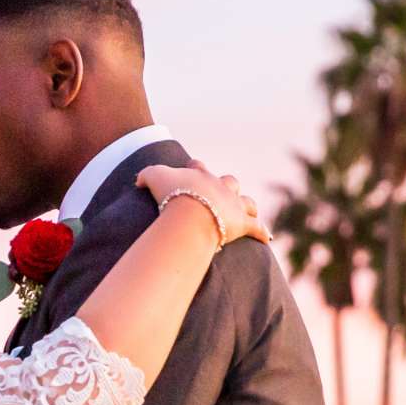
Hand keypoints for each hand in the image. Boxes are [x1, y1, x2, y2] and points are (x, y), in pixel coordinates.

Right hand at [136, 163, 269, 246]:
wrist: (191, 213)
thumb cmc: (172, 194)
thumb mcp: (153, 177)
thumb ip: (146, 175)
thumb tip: (138, 180)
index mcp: (200, 175)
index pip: (198, 166)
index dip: (194, 168)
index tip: (191, 170)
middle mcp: (220, 186)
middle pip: (229, 181)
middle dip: (227, 186)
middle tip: (221, 195)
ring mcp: (233, 204)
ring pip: (246, 202)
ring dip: (247, 206)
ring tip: (247, 212)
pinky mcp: (242, 223)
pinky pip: (256, 228)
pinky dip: (262, 233)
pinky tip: (267, 238)